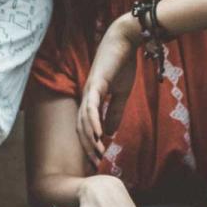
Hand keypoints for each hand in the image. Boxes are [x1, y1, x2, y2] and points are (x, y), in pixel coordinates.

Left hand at [78, 14, 138, 167]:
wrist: (124, 42)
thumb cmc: (121, 65)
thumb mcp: (120, 94)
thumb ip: (114, 112)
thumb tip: (108, 133)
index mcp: (91, 99)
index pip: (86, 126)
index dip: (90, 143)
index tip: (99, 159)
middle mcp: (86, 96)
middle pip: (82, 127)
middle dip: (88, 146)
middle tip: (96, 164)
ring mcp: (89, 90)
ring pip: (85, 120)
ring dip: (90, 138)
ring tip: (98, 153)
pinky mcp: (96, 84)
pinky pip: (92, 106)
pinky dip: (94, 122)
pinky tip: (98, 135)